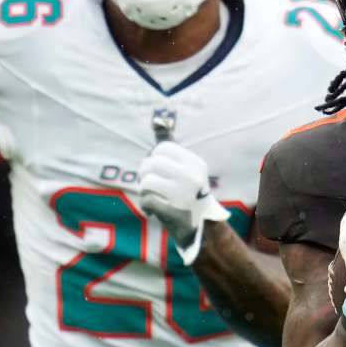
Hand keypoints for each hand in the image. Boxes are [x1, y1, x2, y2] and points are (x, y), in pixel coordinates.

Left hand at [139, 141, 228, 264]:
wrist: (201, 228)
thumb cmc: (187, 193)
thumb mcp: (184, 167)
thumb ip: (169, 144)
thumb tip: (157, 118)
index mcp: (195, 163)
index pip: (161, 149)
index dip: (155, 159)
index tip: (161, 171)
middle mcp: (191, 176)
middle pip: (150, 163)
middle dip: (146, 174)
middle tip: (153, 185)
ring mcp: (182, 194)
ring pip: (146, 181)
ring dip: (145, 191)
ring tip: (154, 197)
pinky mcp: (172, 211)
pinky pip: (145, 200)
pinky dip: (146, 206)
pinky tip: (154, 210)